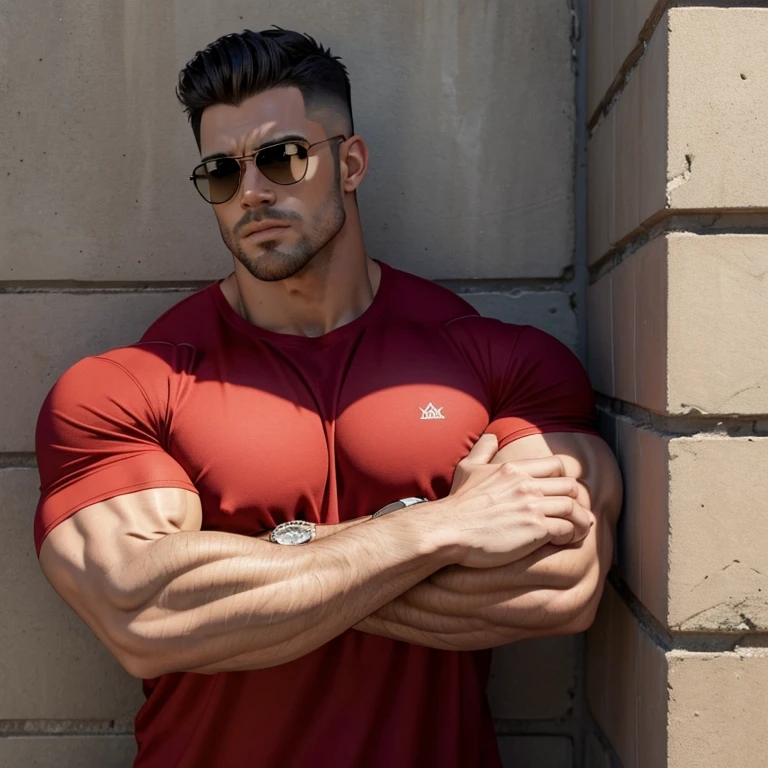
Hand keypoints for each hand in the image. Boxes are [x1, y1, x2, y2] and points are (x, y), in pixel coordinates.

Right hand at [427, 434, 592, 568]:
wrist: (448, 529)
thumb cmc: (457, 503)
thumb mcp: (467, 468)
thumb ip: (482, 450)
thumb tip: (491, 436)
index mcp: (514, 469)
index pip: (556, 466)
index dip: (564, 479)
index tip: (561, 493)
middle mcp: (527, 484)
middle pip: (570, 486)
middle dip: (576, 500)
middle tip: (574, 514)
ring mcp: (532, 506)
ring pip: (574, 507)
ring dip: (580, 520)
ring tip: (577, 531)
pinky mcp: (535, 529)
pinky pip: (567, 529)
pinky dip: (570, 535)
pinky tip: (561, 541)